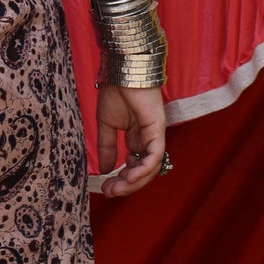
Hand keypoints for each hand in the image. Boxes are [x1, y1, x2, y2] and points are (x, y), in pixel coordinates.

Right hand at [96, 83, 166, 197]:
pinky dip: (143, 169)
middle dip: (126, 185)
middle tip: (109, 192)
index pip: (134, 168)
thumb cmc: (116, 92)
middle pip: (143, 172)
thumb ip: (107, 147)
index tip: (105, 188)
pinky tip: (129, 176)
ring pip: (151, 169)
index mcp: (137, 139)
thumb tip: (105, 169)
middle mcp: (148, 140)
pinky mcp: (158, 130)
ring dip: (134, 182)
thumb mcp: (106, 126)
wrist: (122, 70)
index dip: (121, 180)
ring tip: (117, 188)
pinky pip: (155, 156)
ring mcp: (155, 136)